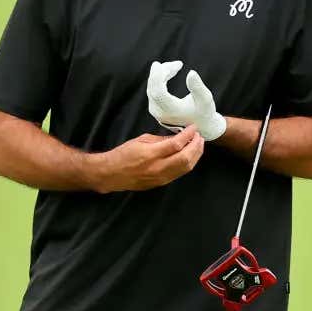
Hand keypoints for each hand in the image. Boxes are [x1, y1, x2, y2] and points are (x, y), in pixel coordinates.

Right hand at [89, 127, 204, 192]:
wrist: (112, 174)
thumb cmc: (123, 154)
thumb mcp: (141, 140)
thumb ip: (161, 139)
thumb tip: (178, 137)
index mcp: (150, 154)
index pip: (176, 144)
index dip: (188, 135)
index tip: (193, 128)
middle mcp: (157, 167)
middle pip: (185, 157)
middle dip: (196, 146)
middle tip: (199, 136)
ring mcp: (160, 177)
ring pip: (186, 167)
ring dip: (195, 155)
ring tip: (198, 145)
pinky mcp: (161, 183)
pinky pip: (180, 173)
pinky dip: (188, 163)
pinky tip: (190, 155)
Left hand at [145, 60, 227, 140]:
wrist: (201, 125)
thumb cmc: (204, 112)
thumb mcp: (205, 99)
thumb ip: (198, 87)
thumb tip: (191, 73)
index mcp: (171, 111)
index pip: (158, 92)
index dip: (158, 77)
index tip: (161, 65)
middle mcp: (160, 112)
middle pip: (154, 87)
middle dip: (163, 72)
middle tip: (178, 64)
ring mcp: (155, 110)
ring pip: (153, 87)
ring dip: (163, 74)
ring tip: (177, 65)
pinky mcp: (155, 107)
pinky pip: (154, 89)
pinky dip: (161, 79)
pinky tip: (170, 71)